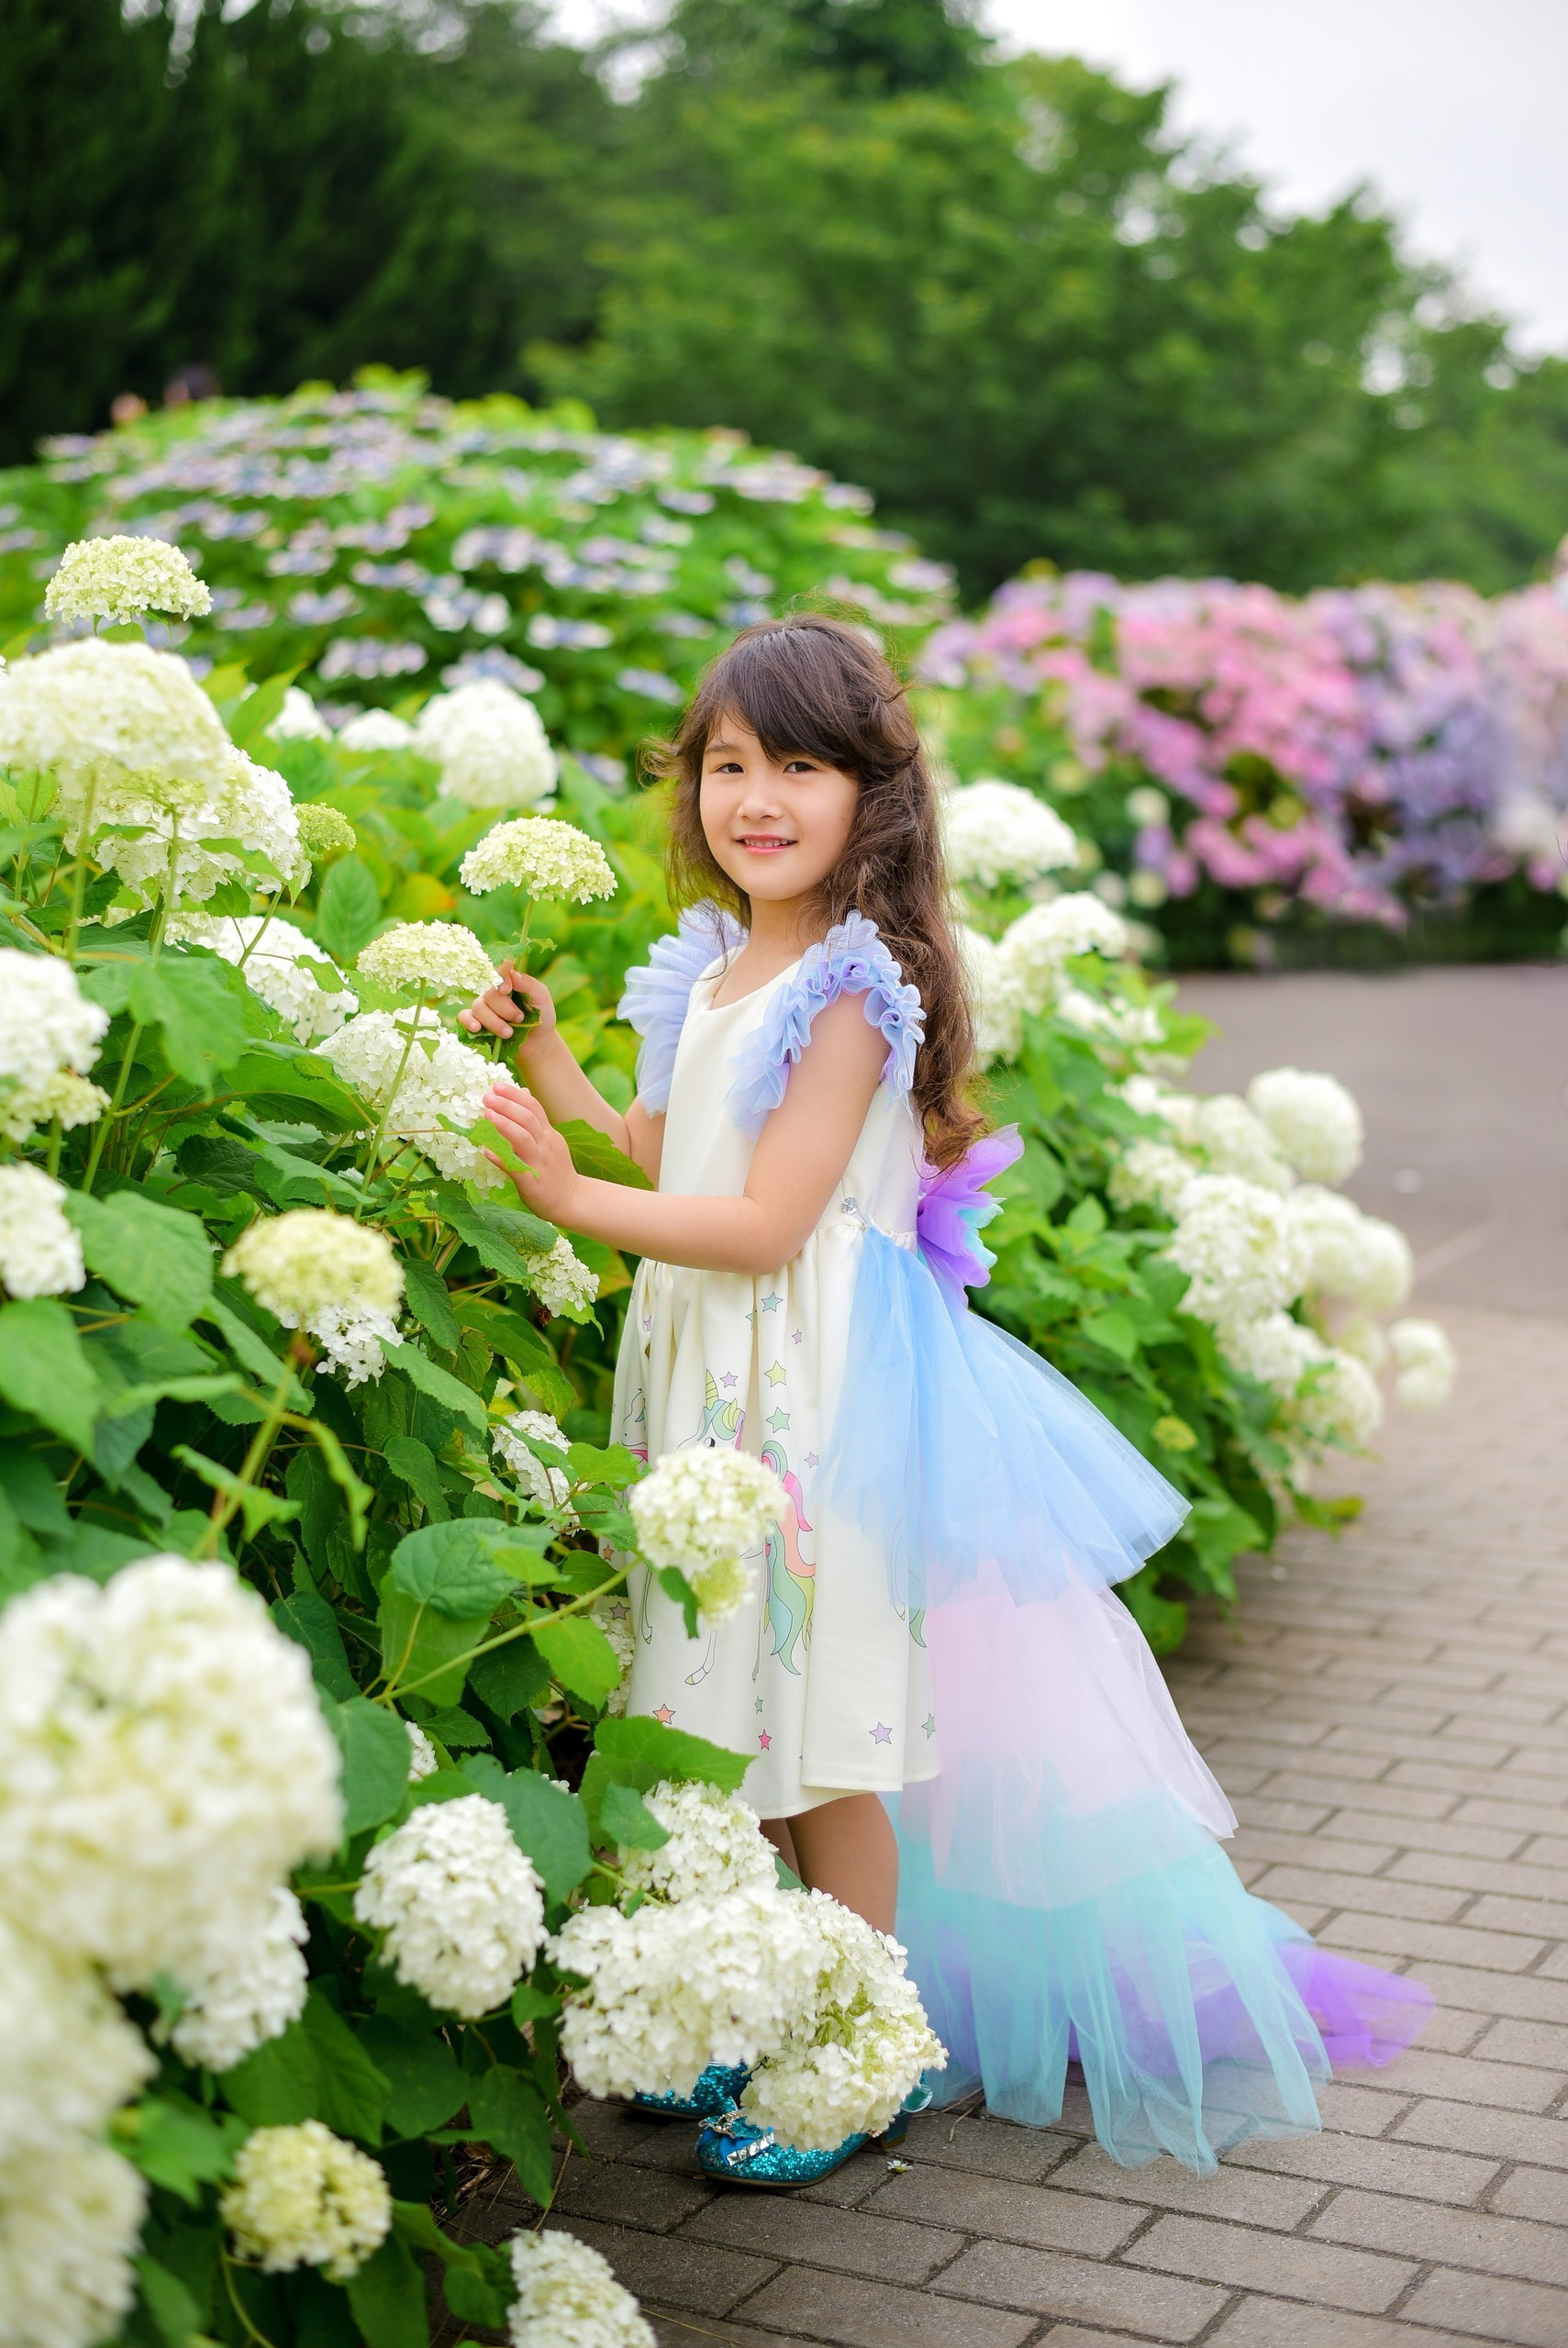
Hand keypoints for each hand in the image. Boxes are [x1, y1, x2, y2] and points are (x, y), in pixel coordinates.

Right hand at [459, 960, 556, 1054]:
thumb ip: (530, 985)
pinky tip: (477, 1028)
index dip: (500, 978)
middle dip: (505, 1009)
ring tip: (509, 1033)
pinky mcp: (477, 1022)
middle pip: (489, 993)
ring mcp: (484, 1007)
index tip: (507, 990)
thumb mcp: (542, 999)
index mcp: (510, 982)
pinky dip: (468, 1021)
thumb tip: (512, 974)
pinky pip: (464, 1016)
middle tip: (520, 1019)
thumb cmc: (542, 1017)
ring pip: (478, 1007)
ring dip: (494, 1021)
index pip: (499, 970)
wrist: (538, 1043)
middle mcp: (494, 992)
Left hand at [481, 1077, 582, 1224]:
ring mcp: (539, 1162)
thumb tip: (524, 1092)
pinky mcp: (531, 1181)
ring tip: (487, 1114)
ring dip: (504, 1125)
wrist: (570, 1200)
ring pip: (523, 1139)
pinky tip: (486, 1151)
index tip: (497, 1085)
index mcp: (548, 1134)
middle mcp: (545, 1144)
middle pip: (528, 1118)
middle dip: (507, 1105)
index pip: (534, 1107)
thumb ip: (536, 1119)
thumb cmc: (555, 1170)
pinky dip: (500, 1158)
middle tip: (488, 1096)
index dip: (515, 1095)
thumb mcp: (550, 1140)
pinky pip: (515, 1167)